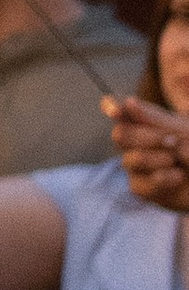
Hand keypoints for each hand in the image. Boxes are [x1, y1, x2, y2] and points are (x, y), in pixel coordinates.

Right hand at [105, 92, 188, 209]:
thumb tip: (128, 101)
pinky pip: (139, 184)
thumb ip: (153, 118)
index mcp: (143, 121)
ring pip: (130, 160)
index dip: (110, 106)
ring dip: (156, 158)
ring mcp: (135, 166)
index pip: (119, 110)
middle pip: (119, 135)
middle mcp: (134, 143)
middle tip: (171, 141)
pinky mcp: (141, 188)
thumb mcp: (179, 130)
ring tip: (175, 160)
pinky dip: (163, 178)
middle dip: (146, 137)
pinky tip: (178, 175)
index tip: (114, 110)